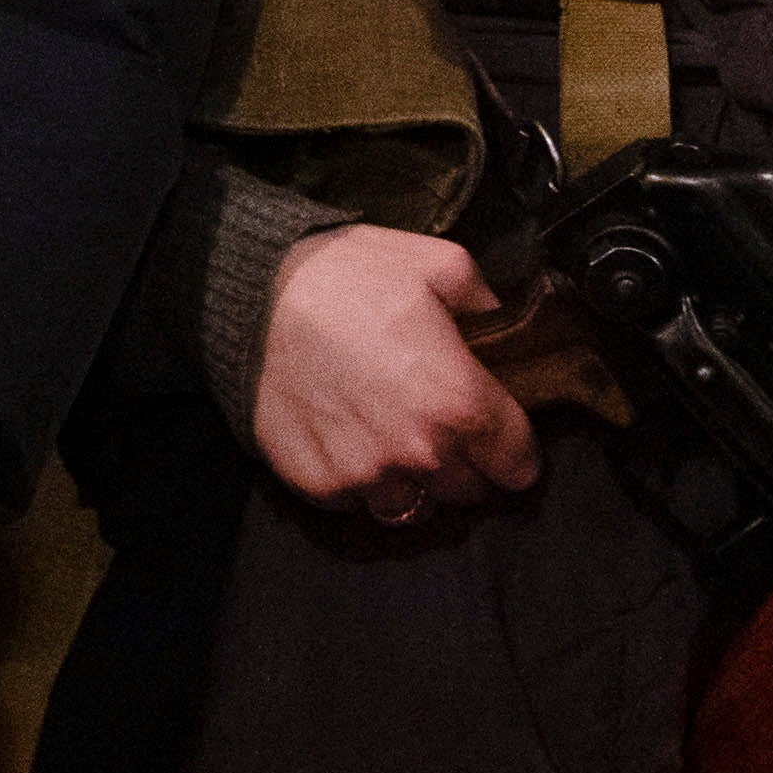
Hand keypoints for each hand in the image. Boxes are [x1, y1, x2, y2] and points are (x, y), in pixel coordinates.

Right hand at [245, 225, 540, 523]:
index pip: (519, 465)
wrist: (253, 294)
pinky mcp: (319, 484)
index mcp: (459, 402)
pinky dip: (361, 481)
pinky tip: (350, 438)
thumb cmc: (349, 275)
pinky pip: (358, 504)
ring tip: (397, 440)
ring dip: (415, 482)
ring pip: (416, 508)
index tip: (501, 433)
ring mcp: (365, 475)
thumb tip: (508, 330)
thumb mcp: (441, 264)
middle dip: (465, 461)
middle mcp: (418, 452)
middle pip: (470, 491)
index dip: (515, 448)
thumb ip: (490, 306)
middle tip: (441, 423)